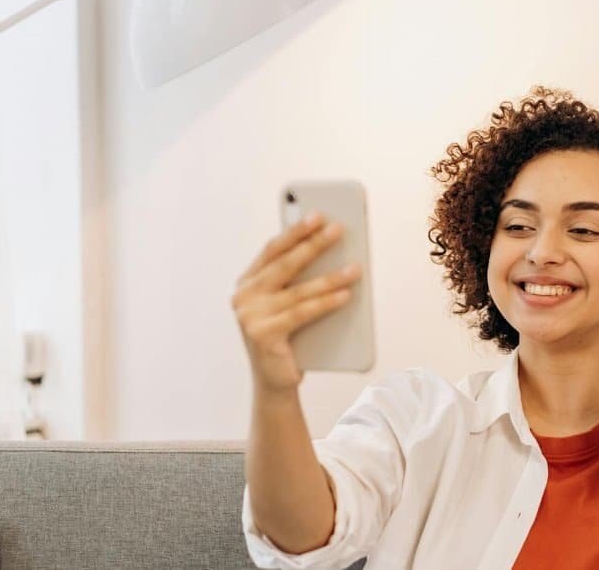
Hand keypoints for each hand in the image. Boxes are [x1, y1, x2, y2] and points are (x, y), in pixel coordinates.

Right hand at [231, 212, 362, 393]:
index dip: (296, 231)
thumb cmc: (288, 338)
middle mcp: (243, 297)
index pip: (273, 249)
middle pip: (285, 264)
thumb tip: (335, 253)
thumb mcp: (289, 304)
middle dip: (314, 244)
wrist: (275, 383)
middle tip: (338, 230)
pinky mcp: (263, 336)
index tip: (319, 215)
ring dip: (330, 277)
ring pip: (298, 290)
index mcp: (247, 283)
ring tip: (355, 268)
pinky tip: (346, 295)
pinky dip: (326, 303)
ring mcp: (250, 317)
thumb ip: (298, 281)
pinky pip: (302, 313)